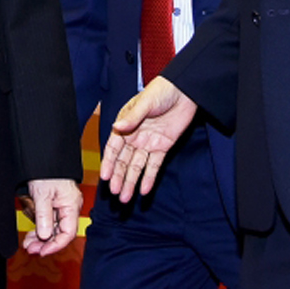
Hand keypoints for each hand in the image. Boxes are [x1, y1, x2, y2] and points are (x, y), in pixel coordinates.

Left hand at [21, 178, 81, 256]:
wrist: (44, 156)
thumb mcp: (43, 194)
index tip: (42, 251)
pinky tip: (31, 236)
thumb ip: (44, 216)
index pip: (68, 233)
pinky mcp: (53, 204)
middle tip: (30, 249)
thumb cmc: (47, 171)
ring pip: (53, 228)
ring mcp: (61, 206)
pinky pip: (48, 221)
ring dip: (40, 238)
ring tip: (27, 244)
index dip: (55, 245)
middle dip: (45, 243)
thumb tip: (45, 236)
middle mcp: (69, 208)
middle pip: (59, 233)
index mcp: (71, 205)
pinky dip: (40, 229)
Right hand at [99, 77, 197, 198]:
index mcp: (125, 124)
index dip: (108, 162)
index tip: (104, 177)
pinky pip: (154, 165)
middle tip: (115, 192)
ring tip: (125, 197)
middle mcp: (134, 136)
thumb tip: (116, 128)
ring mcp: (148, 143)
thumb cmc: (161, 90)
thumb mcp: (145, 103)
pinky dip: (149, 178)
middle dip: (118, 177)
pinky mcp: (162, 147)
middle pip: (123, 161)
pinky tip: (143, 190)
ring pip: (136, 166)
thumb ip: (132, 118)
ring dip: (130, 181)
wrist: (185, 91)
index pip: (113, 147)